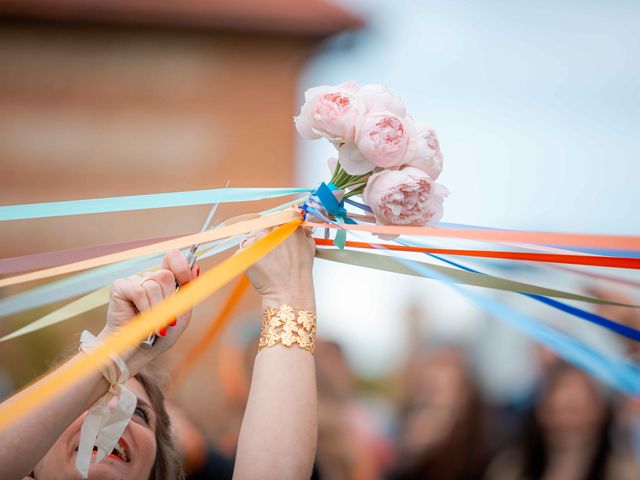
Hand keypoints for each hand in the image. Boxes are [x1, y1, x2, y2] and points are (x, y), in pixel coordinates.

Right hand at [100, 250, 198, 373]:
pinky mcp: (120, 287)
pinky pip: (138, 291)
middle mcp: (149, 278)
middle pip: (165, 275)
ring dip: (157, 309)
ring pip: (153, 285)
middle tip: (168, 318)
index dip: (182, 268)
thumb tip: (196, 267)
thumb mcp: (182, 313)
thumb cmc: (161, 334)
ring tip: (157, 325)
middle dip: (169, 300)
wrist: (139, 351)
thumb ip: (188, 291)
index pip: (172, 257)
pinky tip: (144, 319)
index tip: (186, 285)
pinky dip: (145, 308)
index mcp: (164, 282)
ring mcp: (134, 281)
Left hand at [241, 226, 315, 310]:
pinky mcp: (246, 252)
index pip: (275, 217)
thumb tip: (298, 223)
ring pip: (251, 238)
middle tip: (269, 253)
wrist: (290, 292)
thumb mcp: (309, 245)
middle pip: (261, 226)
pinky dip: (248, 259)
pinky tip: (259, 267)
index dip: (274, 226)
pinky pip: (242, 251)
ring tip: (266, 262)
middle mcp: (272, 229)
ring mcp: (258, 240)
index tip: (274, 234)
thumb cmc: (299, 272)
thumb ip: (302, 230)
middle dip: (263, 237)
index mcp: (288, 225)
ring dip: (255, 247)